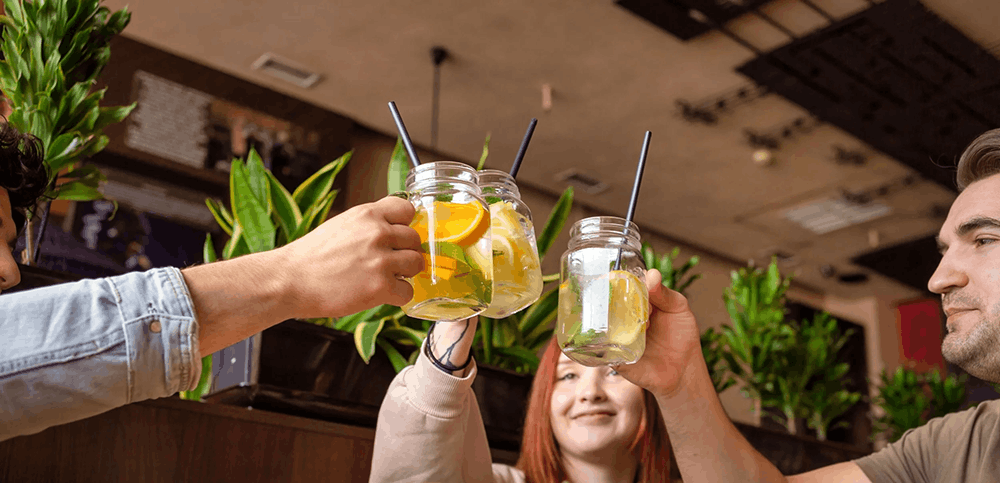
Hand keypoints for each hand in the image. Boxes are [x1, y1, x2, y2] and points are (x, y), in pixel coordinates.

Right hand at [276, 196, 423, 318]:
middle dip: (405, 252)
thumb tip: (393, 229)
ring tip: (385, 278)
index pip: (407, 209)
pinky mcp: (380, 286)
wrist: (289, 280)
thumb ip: (368, 224)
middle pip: (415, 239)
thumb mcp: (341, 224)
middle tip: (389, 263)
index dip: (405, 225)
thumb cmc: (311, 256)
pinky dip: (398, 296)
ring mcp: (381, 259)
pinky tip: (381, 294)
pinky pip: (408, 291)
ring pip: (416, 264)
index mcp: (367, 214)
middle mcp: (378, 233)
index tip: (397, 237)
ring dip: (405, 274)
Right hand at [614, 269, 704, 398]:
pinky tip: (623, 339)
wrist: (683, 369)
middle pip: (608, 303)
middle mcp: (621, 317)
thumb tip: (651, 274)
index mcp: (635, 303)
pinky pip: (601, 348)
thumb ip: (665, 293)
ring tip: (642, 325)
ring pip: (602, 324)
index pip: (621, 287)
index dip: (622, 282)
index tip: (626, 280)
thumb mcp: (678, 308)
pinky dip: (607, 342)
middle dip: (619, 301)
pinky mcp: (613, 356)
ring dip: (616, 321)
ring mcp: (615, 336)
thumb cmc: (681, 335)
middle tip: (640, 308)